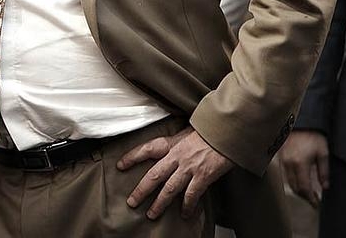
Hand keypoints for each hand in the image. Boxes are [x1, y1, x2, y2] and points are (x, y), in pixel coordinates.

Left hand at [119, 127, 233, 219]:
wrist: (226, 130)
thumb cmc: (208, 130)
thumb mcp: (187, 132)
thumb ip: (176, 144)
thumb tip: (170, 150)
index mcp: (172, 144)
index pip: (146, 149)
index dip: (131, 157)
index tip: (120, 165)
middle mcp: (177, 156)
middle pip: (154, 176)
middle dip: (141, 191)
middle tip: (132, 202)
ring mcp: (189, 167)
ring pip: (169, 189)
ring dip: (160, 203)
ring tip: (152, 214)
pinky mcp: (203, 176)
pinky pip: (191, 195)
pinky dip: (187, 206)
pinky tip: (185, 214)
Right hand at [280, 130, 328, 206]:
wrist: (300, 121)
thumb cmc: (313, 135)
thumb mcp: (323, 153)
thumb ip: (323, 172)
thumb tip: (325, 187)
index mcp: (300, 163)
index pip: (304, 188)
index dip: (311, 198)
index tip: (317, 204)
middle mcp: (289, 164)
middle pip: (295, 187)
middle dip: (305, 196)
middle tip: (314, 200)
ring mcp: (283, 160)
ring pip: (289, 182)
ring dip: (298, 190)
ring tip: (309, 193)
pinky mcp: (281, 157)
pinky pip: (286, 174)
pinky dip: (293, 181)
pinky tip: (300, 181)